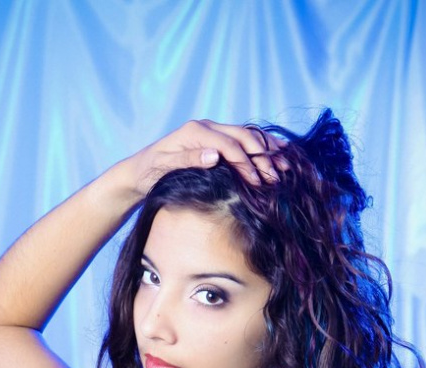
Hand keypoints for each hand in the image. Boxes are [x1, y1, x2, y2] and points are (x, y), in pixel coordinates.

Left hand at [121, 119, 287, 199]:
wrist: (139, 171)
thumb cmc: (149, 173)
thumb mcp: (164, 168)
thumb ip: (189, 160)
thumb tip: (215, 156)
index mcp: (195, 132)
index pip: (228, 146)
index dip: (245, 163)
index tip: (258, 183)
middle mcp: (206, 127)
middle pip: (242, 137)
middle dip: (261, 156)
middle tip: (276, 177)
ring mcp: (212, 131)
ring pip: (246, 135)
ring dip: (266, 149)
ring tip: (285, 163)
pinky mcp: (215, 139)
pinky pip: (242, 140)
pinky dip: (261, 146)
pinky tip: (277, 153)